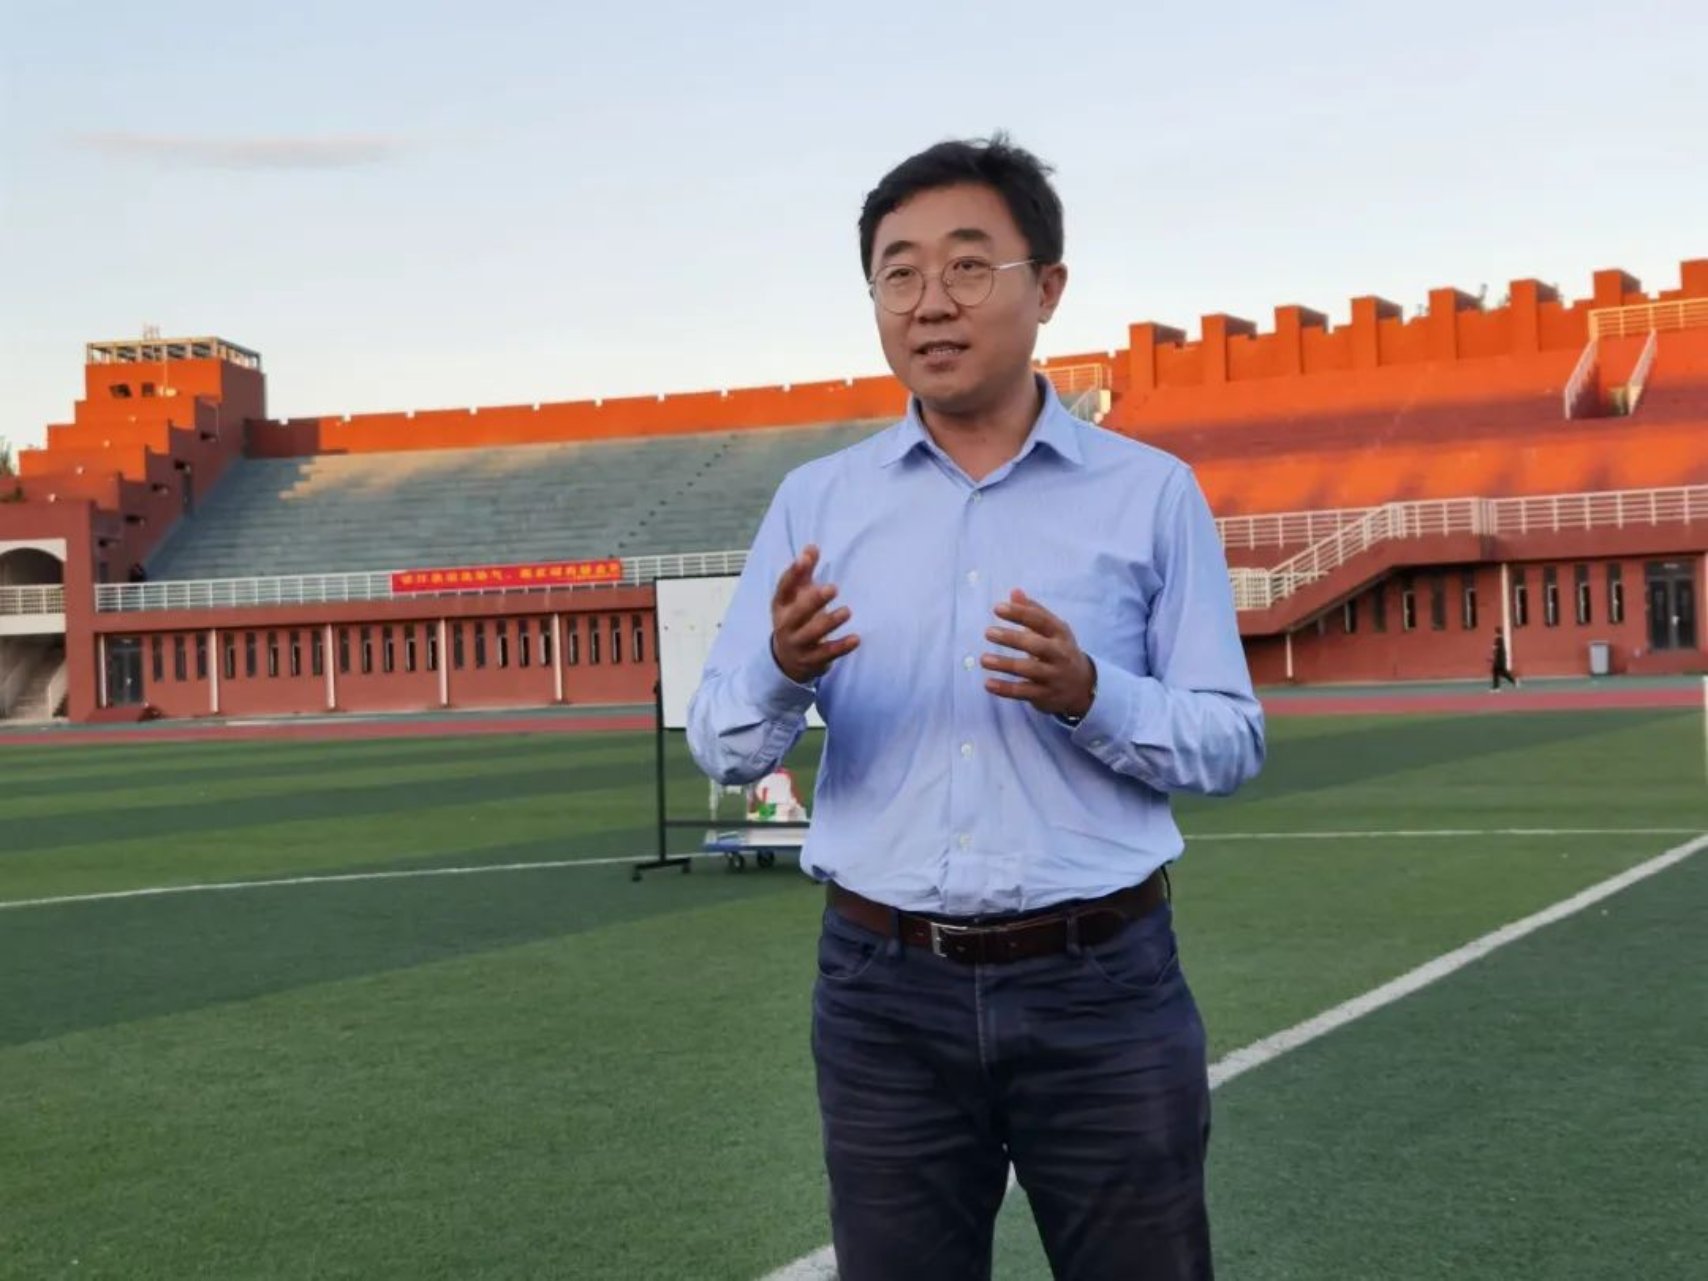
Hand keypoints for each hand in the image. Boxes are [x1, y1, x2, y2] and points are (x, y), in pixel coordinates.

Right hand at [770, 544, 858, 683]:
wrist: (787, 660)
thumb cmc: (795, 619)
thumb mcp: (796, 596)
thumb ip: (804, 572)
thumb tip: (812, 546)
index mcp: (781, 606)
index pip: (784, 587)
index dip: (793, 573)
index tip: (805, 558)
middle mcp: (786, 626)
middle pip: (797, 614)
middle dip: (813, 601)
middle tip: (832, 588)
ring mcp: (798, 644)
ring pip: (812, 634)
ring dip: (829, 623)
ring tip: (847, 611)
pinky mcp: (812, 660)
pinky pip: (827, 654)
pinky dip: (841, 647)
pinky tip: (856, 638)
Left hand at [982, 588, 1095, 717]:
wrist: (1083, 686)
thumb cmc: (1060, 651)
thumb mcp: (1052, 630)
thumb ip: (1033, 611)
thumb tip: (1014, 592)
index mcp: (1060, 634)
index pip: (1040, 620)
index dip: (1020, 613)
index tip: (997, 608)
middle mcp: (1060, 654)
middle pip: (1036, 645)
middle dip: (1012, 638)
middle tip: (988, 632)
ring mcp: (1054, 676)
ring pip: (1029, 670)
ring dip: (1005, 664)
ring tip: (983, 659)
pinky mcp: (1046, 695)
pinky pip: (1024, 692)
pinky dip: (1006, 689)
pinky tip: (988, 684)